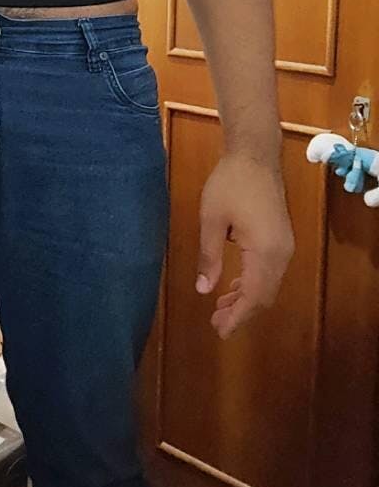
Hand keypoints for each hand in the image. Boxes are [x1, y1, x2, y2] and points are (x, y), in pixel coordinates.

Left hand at [196, 150, 294, 338]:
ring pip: (268, 285)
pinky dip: (252, 283)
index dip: (237, 317)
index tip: (220, 331)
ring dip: (246, 299)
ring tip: (221, 308)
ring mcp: (284, 246)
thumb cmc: (230, 183)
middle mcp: (281, 253)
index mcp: (264, 251)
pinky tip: (234, 286)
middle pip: (264, 295)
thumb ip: (208, 256)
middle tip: (216, 323)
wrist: (255, 155)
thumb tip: (203, 290)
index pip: (253, 296)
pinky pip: (269, 271)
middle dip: (241, 312)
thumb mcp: (211, 220)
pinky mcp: (281, 238)